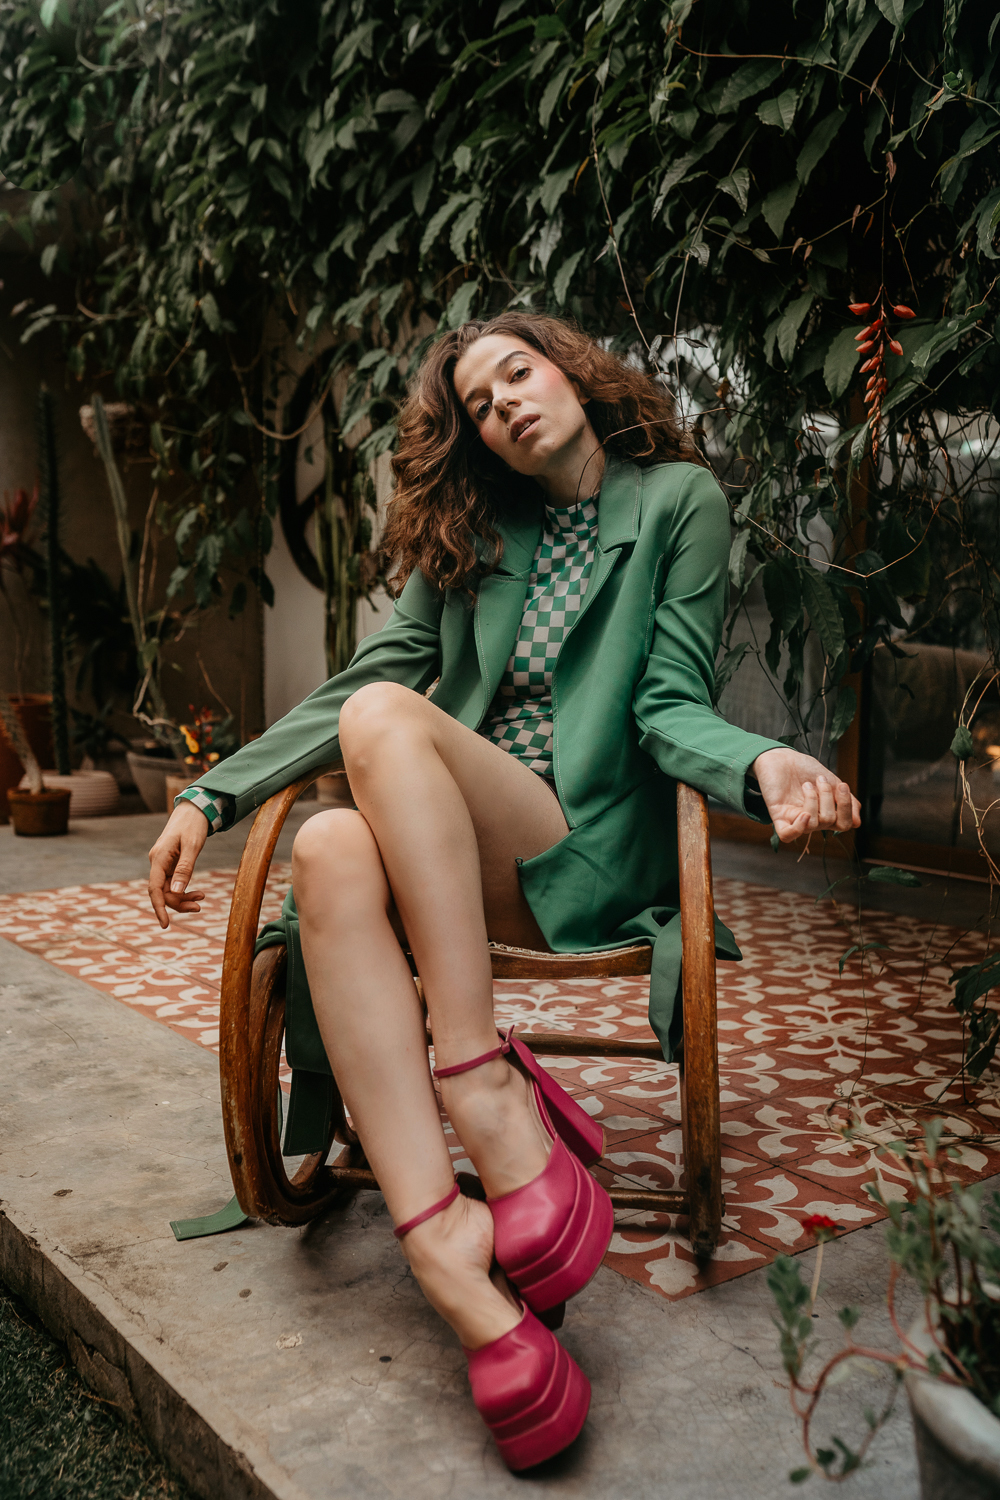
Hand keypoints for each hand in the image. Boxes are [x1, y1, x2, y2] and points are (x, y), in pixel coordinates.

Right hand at [148, 802, 208, 927]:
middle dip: (178, 903)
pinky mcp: (169, 864)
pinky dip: (184, 890)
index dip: (159, 908)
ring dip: (183, 897)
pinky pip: (173, 883)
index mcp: (158, 858)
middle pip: (162, 892)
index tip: (165, 924)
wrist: (194, 810)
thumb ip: (185, 869)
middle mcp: (157, 862)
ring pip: (168, 889)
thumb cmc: (193, 825)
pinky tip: (197, 893)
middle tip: (199, 907)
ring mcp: (162, 863)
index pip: (154, 889)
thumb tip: (176, 891)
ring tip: (201, 898)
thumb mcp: (193, 846)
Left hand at [752, 748, 859, 843]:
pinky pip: (787, 835)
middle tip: (819, 779)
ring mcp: (794, 818)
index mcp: (825, 812)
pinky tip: (803, 814)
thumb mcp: (832, 781)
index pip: (843, 823)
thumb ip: (845, 800)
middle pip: (829, 821)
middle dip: (828, 796)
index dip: (846, 807)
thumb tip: (857, 822)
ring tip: (806, 785)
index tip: (842, 785)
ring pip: (813, 824)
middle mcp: (812, 818)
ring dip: (813, 800)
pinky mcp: (778, 816)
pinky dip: (798, 828)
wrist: (781, 756)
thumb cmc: (804, 768)